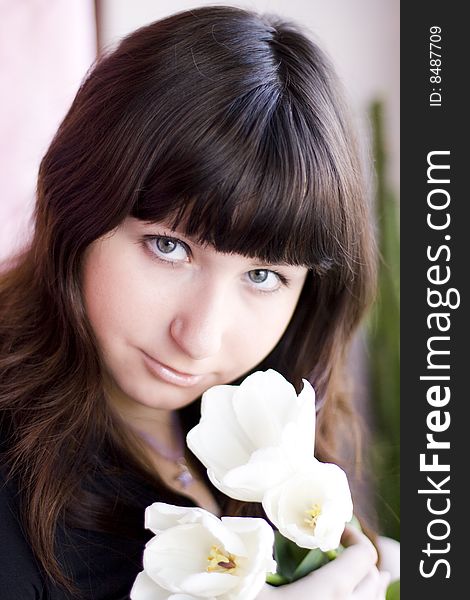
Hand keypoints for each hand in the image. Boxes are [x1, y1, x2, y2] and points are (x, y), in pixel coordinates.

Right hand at [258, 525, 389, 598]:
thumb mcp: (253, 581)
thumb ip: (267, 555)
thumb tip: (274, 537)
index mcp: (331, 591)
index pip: (364, 556)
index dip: (355, 536)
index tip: (335, 530)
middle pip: (373, 581)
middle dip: (363, 561)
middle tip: (344, 549)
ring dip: (368, 587)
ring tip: (361, 576)